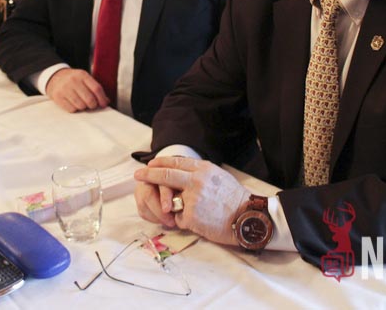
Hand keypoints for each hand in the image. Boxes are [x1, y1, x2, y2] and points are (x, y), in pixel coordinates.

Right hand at [45, 68, 108, 112]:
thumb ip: (95, 88)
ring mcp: (65, 89)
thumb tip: (106, 101)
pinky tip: (73, 103)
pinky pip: (71, 109)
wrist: (54, 77)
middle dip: (93, 105)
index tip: (104, 104)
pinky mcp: (58, 97)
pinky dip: (75, 109)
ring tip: (81, 102)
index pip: (96, 88)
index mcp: (82, 75)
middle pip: (90, 99)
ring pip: (81, 106)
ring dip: (83, 107)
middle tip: (91, 104)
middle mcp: (73, 81)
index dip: (102, 99)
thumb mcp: (84, 79)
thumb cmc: (73, 80)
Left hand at [134, 156, 250, 245]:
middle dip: (149, 174)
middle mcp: (196, 181)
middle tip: (137, 175)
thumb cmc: (235, 199)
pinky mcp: (191, 216)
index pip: (176, 162)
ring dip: (175, 206)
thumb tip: (181, 172)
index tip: (150, 164)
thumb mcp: (219, 177)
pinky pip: (178, 218)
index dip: (161, 163)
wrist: (248, 217)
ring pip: (171, 199)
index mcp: (204, 169)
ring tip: (193, 211)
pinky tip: (201, 223)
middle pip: (166, 175)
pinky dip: (184, 221)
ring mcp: (192, 199)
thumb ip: (200, 173)